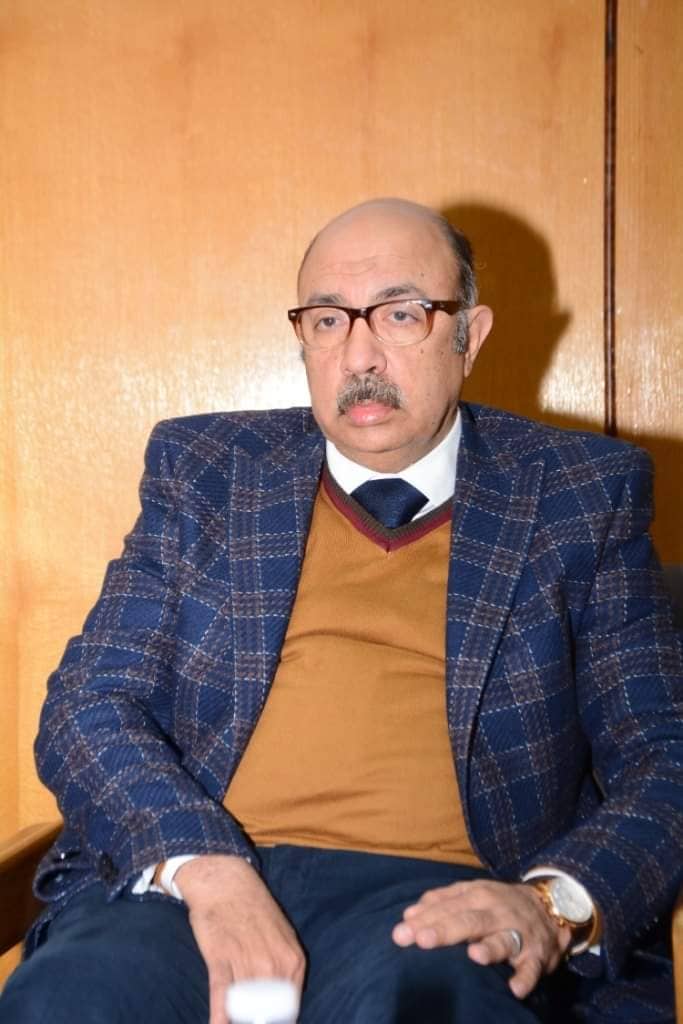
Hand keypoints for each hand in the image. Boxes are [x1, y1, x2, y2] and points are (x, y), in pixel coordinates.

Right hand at [175, 855, 305, 1023]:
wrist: (226, 881)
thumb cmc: (253, 909)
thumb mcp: (281, 936)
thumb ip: (285, 969)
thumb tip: (283, 1003)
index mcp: (293, 960)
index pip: (289, 1009)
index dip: (277, 1020)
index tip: (266, 1021)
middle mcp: (274, 964)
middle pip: (267, 1013)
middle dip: (257, 1019)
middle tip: (250, 1019)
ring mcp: (248, 962)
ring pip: (245, 1007)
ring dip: (239, 1017)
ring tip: (235, 1020)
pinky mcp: (221, 958)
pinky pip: (222, 996)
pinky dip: (220, 1016)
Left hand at [392, 878, 570, 998]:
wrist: (549, 906)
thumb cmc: (497, 903)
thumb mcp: (471, 893)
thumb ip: (441, 901)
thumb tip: (409, 914)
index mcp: (477, 895)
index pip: (446, 907)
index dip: (424, 920)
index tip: (401, 933)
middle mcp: (496, 911)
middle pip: (468, 921)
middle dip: (445, 930)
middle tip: (421, 940)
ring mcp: (518, 933)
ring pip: (502, 940)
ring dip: (489, 949)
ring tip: (473, 956)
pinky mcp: (537, 955)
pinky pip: (531, 969)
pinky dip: (525, 978)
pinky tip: (514, 988)